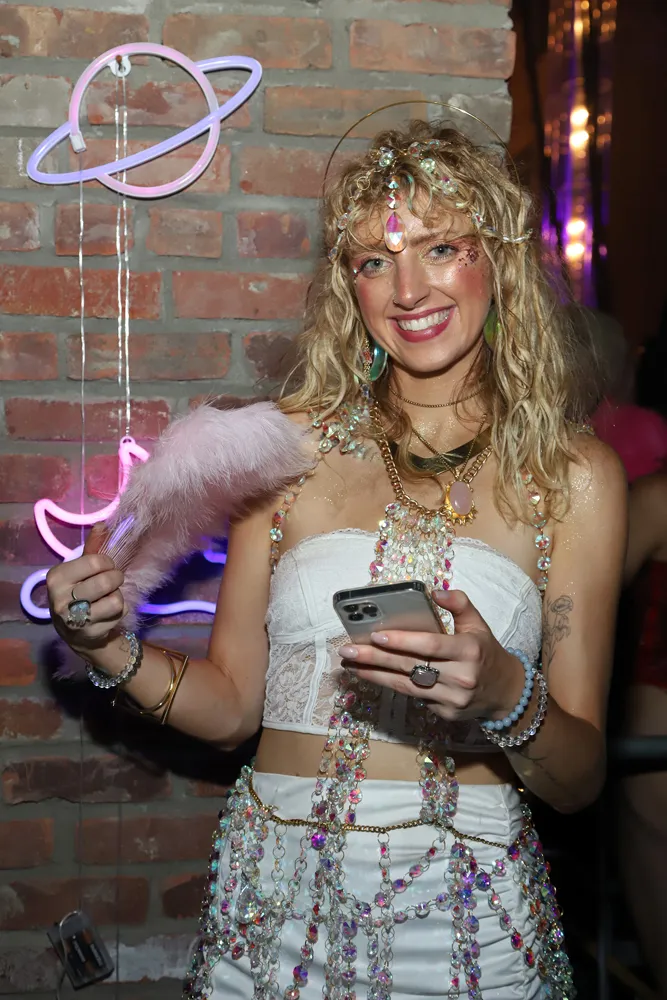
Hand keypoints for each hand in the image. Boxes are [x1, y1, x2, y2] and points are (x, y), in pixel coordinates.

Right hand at [46, 523, 126, 649]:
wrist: (77, 633)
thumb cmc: (79, 594)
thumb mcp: (81, 570)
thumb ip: (92, 548)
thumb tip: (103, 524)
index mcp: (56, 577)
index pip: (95, 561)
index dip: (107, 563)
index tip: (105, 568)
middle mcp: (60, 598)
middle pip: (106, 581)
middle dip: (116, 579)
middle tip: (111, 583)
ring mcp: (74, 619)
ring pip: (115, 599)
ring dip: (117, 596)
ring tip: (107, 598)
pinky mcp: (90, 633)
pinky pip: (119, 613)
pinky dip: (120, 611)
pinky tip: (108, 613)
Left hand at [338, 589, 524, 722]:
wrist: (506, 692)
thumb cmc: (486, 652)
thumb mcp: (478, 624)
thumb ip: (459, 604)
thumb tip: (434, 592)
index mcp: (469, 650)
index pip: (430, 645)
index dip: (402, 641)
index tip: (376, 636)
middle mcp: (460, 676)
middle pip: (410, 666)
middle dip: (375, 658)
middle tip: (347, 651)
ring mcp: (452, 698)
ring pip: (405, 685)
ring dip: (374, 674)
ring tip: (349, 665)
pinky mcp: (444, 713)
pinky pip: (412, 696)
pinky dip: (390, 685)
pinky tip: (370, 675)